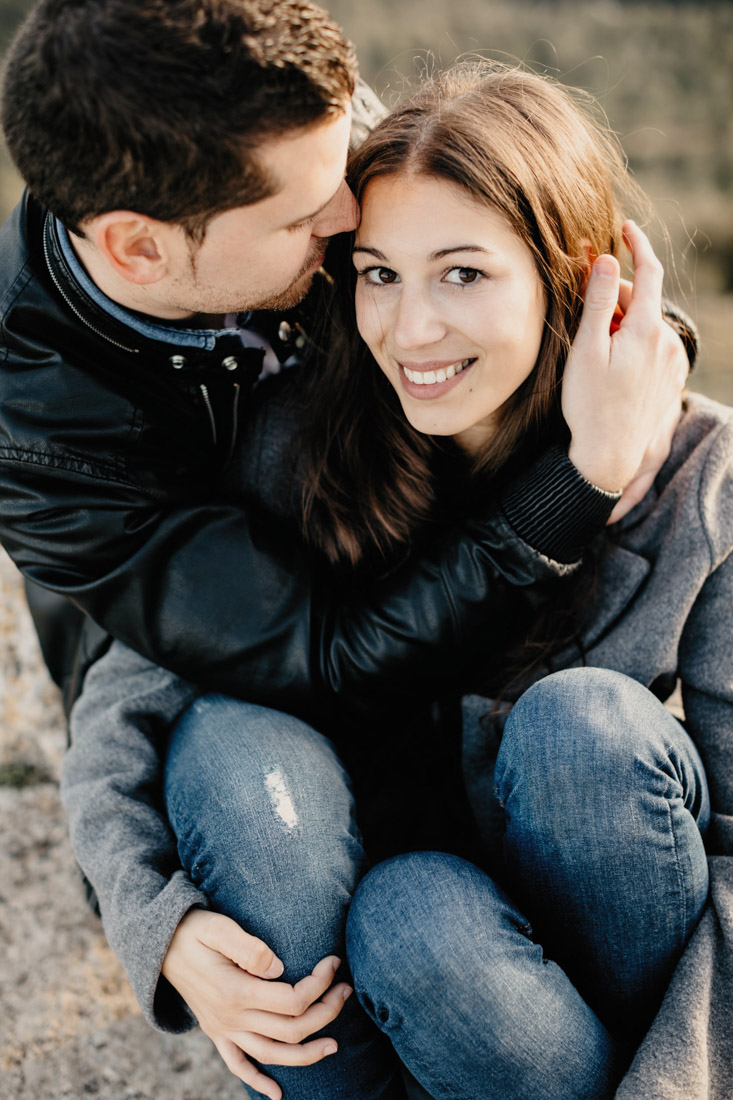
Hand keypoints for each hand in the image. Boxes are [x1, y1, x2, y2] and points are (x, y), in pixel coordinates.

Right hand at [161, 908, 351, 1099]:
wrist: (159, 945)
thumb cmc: (194, 930)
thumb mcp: (218, 928)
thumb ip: (249, 947)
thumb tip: (279, 968)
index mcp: (235, 991)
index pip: (293, 1000)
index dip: (320, 984)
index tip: (334, 962)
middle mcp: (231, 1018)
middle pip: (291, 1029)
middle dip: (326, 1012)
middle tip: (346, 990)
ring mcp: (223, 1029)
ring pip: (272, 1055)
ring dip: (307, 1054)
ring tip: (334, 1044)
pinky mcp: (216, 1033)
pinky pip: (238, 1066)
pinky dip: (258, 1082)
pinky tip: (277, 1094)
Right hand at [562, 221, 687, 495]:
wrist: (609, 454)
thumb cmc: (589, 403)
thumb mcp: (586, 350)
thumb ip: (596, 301)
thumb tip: (605, 259)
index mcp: (645, 330)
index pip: (649, 272)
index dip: (638, 245)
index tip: (625, 228)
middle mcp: (666, 342)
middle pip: (642, 300)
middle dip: (616, 297)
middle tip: (584, 315)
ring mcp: (672, 361)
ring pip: (647, 324)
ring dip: (623, 324)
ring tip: (596, 351)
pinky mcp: (672, 378)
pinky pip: (653, 346)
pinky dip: (634, 343)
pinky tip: (613, 366)